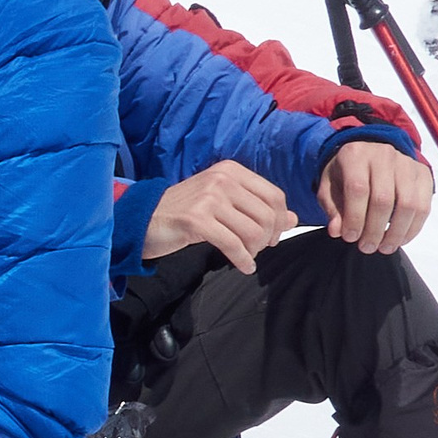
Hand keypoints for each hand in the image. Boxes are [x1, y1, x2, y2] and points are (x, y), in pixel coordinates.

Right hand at [140, 159, 290, 274]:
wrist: (145, 218)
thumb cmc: (185, 211)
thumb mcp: (224, 203)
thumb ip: (257, 208)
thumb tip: (292, 219)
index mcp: (231, 171)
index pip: (274, 196)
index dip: (279, 220)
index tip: (272, 236)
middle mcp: (222, 179)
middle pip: (267, 215)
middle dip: (267, 238)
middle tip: (257, 249)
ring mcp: (209, 198)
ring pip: (252, 231)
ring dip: (254, 250)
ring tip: (245, 255)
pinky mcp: (196, 220)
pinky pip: (233, 244)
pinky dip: (242, 260)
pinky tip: (243, 266)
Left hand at [318, 136, 432, 253]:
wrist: (369, 153)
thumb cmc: (346, 174)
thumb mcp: (329, 187)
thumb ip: (332, 209)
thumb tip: (338, 231)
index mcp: (355, 155)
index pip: (358, 189)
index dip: (355, 218)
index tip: (350, 238)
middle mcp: (384, 155)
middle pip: (383, 199)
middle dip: (375, 230)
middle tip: (367, 247)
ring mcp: (407, 164)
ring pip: (408, 205)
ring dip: (396, 233)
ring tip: (384, 247)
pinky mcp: (423, 175)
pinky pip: (423, 206)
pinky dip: (413, 228)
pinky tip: (400, 239)